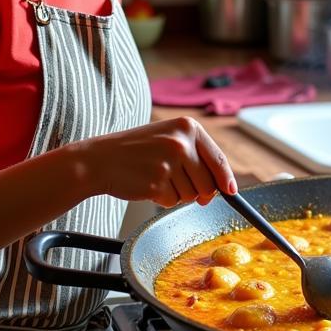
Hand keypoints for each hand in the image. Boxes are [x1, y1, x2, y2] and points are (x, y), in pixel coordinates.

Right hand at [72, 116, 237, 207]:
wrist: (98, 159)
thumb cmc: (135, 151)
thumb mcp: (168, 140)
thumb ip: (196, 157)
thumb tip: (222, 188)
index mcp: (187, 127)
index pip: (218, 159)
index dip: (226, 179)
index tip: (231, 191)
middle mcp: (180, 142)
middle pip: (209, 183)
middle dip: (198, 191)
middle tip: (175, 181)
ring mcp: (169, 163)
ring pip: (192, 195)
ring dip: (177, 194)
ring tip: (156, 177)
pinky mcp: (157, 183)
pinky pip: (173, 202)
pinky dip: (162, 199)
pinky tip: (147, 184)